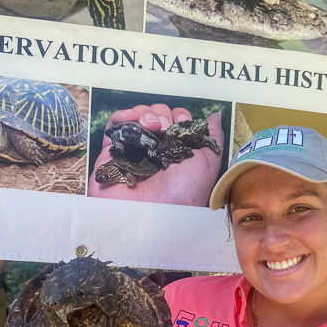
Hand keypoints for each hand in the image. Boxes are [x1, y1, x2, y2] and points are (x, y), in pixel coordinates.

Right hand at [87, 104, 223, 205]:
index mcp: (177, 153)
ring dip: (146, 113)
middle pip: (157, 116)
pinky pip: (115, 126)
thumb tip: (214, 116)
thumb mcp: (209, 161)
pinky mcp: (112, 154)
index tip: (183, 123)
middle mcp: (155, 152)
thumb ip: (213, 136)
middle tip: (166, 128)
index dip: (180, 116)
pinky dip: (123, 114)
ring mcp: (133, 152)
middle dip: (163, 114)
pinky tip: (133, 117)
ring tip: (151, 125)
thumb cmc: (186, 191)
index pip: (176, 122)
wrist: (155, 214)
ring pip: (137, 117)